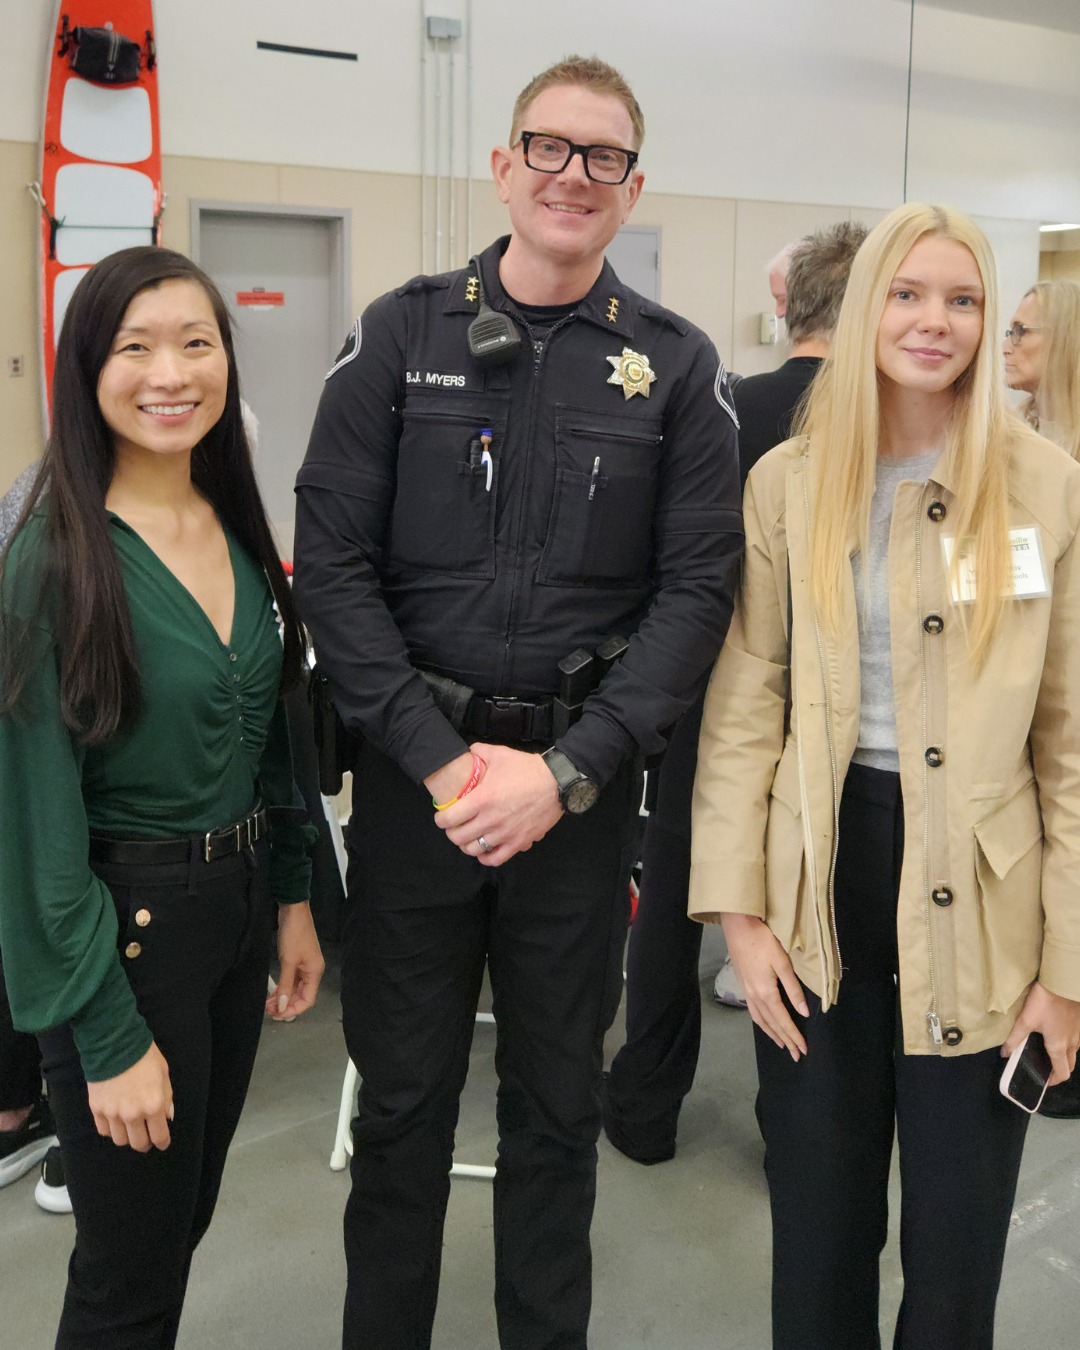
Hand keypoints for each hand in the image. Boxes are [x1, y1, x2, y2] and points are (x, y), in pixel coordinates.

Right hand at [86, 1042, 173, 1151]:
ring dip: (127, 1137)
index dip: (162, 1142)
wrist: (114, 1043)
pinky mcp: (96, 1109)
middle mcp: (133, 1114)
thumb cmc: (144, 1055)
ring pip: (120, 1140)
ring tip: (130, 1127)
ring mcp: (112, 1113)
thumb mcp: (163, 1073)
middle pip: (138, 1143)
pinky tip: (115, 1120)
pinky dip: (111, 1129)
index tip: (162, 1142)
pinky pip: (104, 1130)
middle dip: (145, 1143)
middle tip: (146, 1137)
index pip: (159, 1136)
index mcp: (153, 1105)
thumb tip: (167, 1116)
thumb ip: (167, 1098)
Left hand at [267, 901, 324, 1019]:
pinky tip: (272, 993)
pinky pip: (291, 980)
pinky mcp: (297, 960)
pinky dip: (283, 987)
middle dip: (286, 1005)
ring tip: (268, 1004)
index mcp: (315, 972)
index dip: (293, 1010)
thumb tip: (283, 1006)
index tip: (277, 1014)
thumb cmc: (294, 934)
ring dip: (283, 997)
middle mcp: (312, 971)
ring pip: (295, 989)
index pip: (308, 1000)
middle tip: (268, 1010)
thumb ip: (286, 985)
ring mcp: (305, 966)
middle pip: (302, 996)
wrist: (293, 910)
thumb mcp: (288, 961)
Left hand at [433, 743, 561, 865]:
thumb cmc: (527, 769)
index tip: (442, 817)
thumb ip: (479, 752)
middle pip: (458, 837)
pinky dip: (486, 858)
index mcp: (482, 799)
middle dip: (452, 833)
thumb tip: (467, 752)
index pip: (449, 818)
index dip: (441, 820)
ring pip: (474, 850)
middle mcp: (490, 820)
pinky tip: (484, 851)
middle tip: (454, 827)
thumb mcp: (500, 754)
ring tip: (468, 838)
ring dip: (467, 845)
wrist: (556, 782)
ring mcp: (504, 834)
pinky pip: (496, 859)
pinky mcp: (518, 842)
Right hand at [721, 912, 808, 1061]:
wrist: (738, 927)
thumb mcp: (782, 963)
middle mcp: (755, 997)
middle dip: (785, 1040)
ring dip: (772, 1034)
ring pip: (761, 1020)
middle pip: (772, 1024)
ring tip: (782, 1044)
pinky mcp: (743, 986)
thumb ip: (793, 989)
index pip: (783, 1020)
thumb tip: (804, 1012)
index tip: (803, 1049)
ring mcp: (746, 992)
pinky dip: (762, 1023)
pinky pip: (754, 1012)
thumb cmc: (763, 941)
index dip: (794, 1035)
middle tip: (796, 1055)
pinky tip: (766, 1023)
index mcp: (766, 992)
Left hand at [1002, 980, 1079, 1085]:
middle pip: (1071, 1064)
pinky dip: (1068, 1042)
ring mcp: (1079, 1033)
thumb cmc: (1045, 1003)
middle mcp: (1073, 1044)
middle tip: (1046, 1066)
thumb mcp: (1025, 1020)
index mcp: (1059, 1047)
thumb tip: (1004, 1054)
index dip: (1054, 1081)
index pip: (1062, 1073)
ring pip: (1074, 1051)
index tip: (1044, 1080)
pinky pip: (1076, 1039)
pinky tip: (1057, 1032)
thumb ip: (1014, 1038)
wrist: (1064, 983)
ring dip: (1064, 1055)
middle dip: (1060, 1069)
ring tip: (1049, 1049)